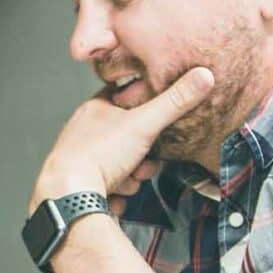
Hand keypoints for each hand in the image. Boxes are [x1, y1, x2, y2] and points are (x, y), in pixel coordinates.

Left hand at [29, 67, 213, 211]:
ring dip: (131, 177)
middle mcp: (84, 133)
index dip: (146, 112)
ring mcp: (81, 159)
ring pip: (122, 165)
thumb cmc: (98, 156)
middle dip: (143, 156)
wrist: (69, 196)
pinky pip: (110, 187)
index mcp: (94, 110)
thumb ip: (175, 102)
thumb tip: (203, 76)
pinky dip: (116, 193)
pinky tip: (113, 195)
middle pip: (129, 139)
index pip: (126, 100)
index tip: (156, 123)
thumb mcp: (144, 123)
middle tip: (143, 161)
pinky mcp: (81, 185)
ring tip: (125, 180)